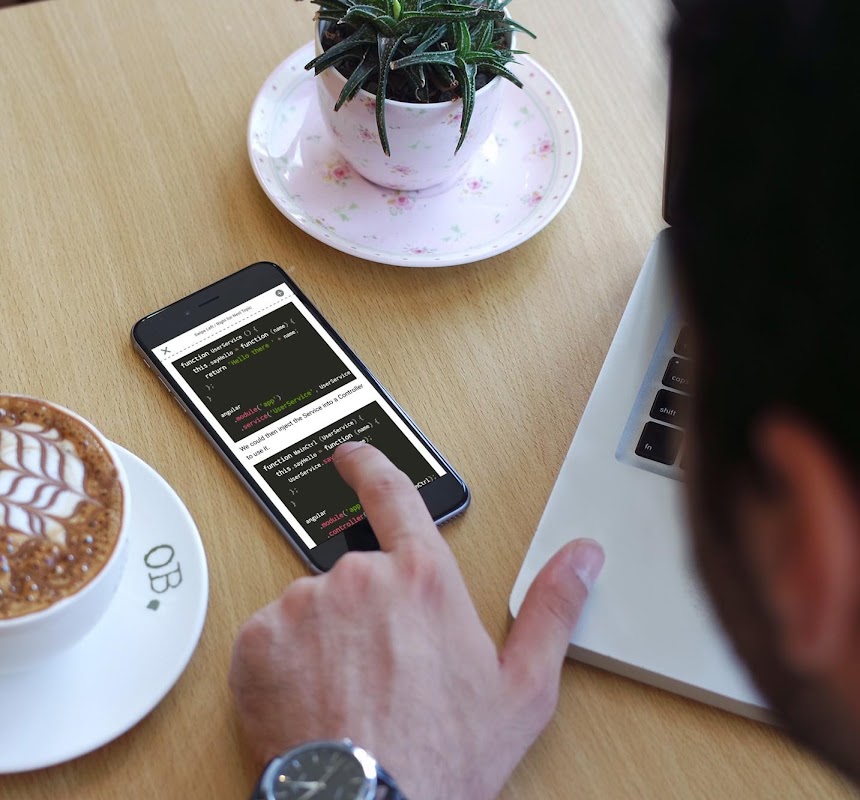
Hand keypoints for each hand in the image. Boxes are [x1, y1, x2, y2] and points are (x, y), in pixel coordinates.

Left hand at [229, 442, 603, 799]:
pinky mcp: (258, 636)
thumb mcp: (522, 688)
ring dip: (325, 640)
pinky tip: (311, 699)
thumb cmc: (442, 756)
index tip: (352, 455)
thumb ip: (553, 607)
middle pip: (356, 573)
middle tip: (380, 671)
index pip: (394, 495)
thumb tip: (583, 557)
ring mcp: (304, 602)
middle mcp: (361, 576)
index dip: (370, 466)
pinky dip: (285, 661)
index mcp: (423, 579)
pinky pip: (272, 635)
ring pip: (313, 607)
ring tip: (347, 694)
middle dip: (365, 613)